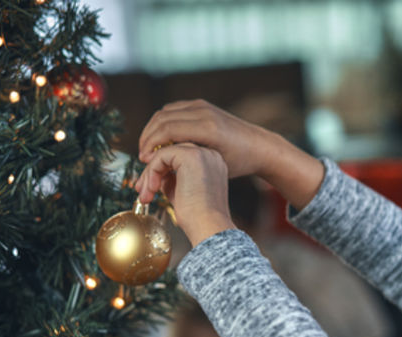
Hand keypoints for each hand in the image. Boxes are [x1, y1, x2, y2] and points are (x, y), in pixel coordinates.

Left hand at [134, 142, 234, 245]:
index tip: (150, 186)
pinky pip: (161, 156)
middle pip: (172, 153)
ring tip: (145, 195)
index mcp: (212, 163)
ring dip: (150, 174)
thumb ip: (171, 179)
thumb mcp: (182, 193)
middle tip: (141, 190)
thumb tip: (157, 174)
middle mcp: (210, 155)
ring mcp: (202, 153)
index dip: (163, 170)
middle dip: (153, 171)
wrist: (208, 228)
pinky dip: (152, 172)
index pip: (181, 158)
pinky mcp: (190, 156)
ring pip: (165, 154)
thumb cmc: (198, 218)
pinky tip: (153, 190)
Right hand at [139, 99, 274, 178]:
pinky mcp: (201, 105)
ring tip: (148, 148)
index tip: (145, 160)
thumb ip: (189, 162)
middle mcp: (203, 112)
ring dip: (152, 129)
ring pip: (164, 112)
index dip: (150, 145)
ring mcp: (202, 106)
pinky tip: (160, 139)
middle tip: (142, 155)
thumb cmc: (238, 163)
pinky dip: (162, 123)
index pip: (166, 130)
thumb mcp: (213, 166)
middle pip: (161, 119)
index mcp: (207, 129)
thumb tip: (160, 164)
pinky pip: (173, 110)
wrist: (258, 145)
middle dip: (147, 137)